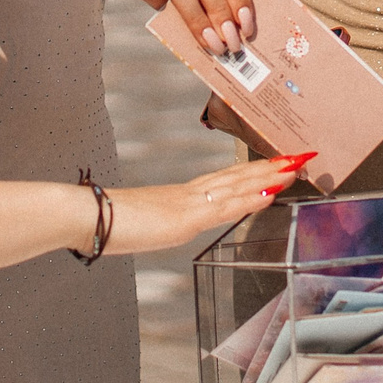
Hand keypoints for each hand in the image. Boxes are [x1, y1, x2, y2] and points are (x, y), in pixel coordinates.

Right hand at [104, 153, 310, 253]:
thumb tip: (156, 225)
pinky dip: (250, 199)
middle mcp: (188, 195)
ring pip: (237, 186)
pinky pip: (224, 207)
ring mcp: (187, 204)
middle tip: (299, 156)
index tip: (274, 166)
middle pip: (236, 177)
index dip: (250, 173)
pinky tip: (271, 194)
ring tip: (296, 167)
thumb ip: (153, 223)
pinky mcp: (183, 218)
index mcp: (178, 197)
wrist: (83, 216)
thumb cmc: (102, 222)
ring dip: (269, 177)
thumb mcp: (137, 225)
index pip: (223, 181)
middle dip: (270, 168)